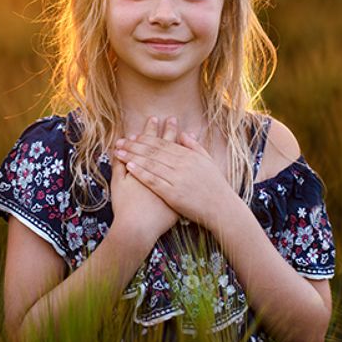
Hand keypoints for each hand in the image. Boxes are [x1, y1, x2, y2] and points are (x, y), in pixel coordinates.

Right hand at [111, 117, 177, 250]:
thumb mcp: (119, 184)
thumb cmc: (125, 207)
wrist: (138, 229)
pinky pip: (187, 176)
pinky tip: (192, 154)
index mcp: (147, 168)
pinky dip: (189, 163)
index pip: (150, 145)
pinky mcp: (181, 193)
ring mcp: (174, 183)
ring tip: (182, 130)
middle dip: (168, 132)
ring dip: (180, 144)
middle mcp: (163, 174)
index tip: (153, 119)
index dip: (150, 131)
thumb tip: (117, 151)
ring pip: (179, 159)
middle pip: (167, 148)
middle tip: (171, 118)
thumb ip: (119, 166)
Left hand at [114, 119, 232, 227]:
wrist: (222, 209)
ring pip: (151, 164)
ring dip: (133, 156)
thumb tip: (184, 133)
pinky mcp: (172, 194)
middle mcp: (182, 164)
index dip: (146, 139)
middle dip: (134, 145)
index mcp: (189, 156)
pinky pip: (153, 181)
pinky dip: (140, 172)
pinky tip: (129, 166)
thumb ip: (195, 146)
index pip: (163, 144)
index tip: (133, 136)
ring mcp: (177, 179)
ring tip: (119, 151)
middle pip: (153, 151)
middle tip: (120, 141)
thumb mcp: (207, 161)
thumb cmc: (215, 186)